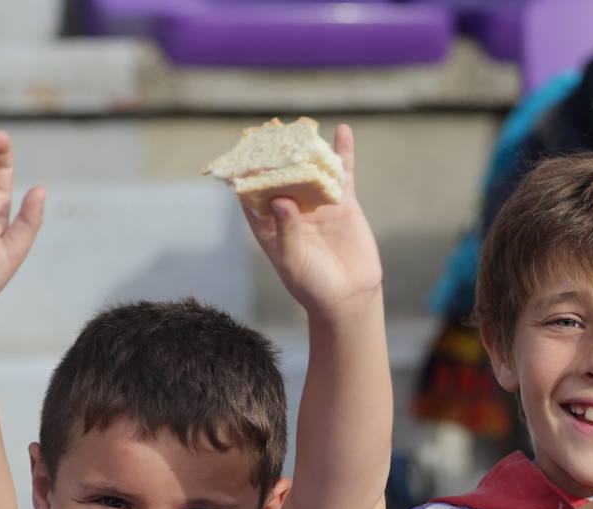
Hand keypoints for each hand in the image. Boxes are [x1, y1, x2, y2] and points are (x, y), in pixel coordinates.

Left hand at [242, 124, 382, 317]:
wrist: (349, 297)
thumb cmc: (312, 285)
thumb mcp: (293, 262)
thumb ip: (286, 232)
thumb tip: (280, 198)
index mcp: (268, 224)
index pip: (251, 194)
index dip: (246, 175)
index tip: (243, 156)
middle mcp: (289, 210)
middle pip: (279, 175)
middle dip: (275, 155)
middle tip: (272, 132)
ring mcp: (316, 204)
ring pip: (309, 170)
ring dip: (306, 149)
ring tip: (302, 127)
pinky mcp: (341, 204)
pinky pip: (341, 175)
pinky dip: (342, 153)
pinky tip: (343, 131)